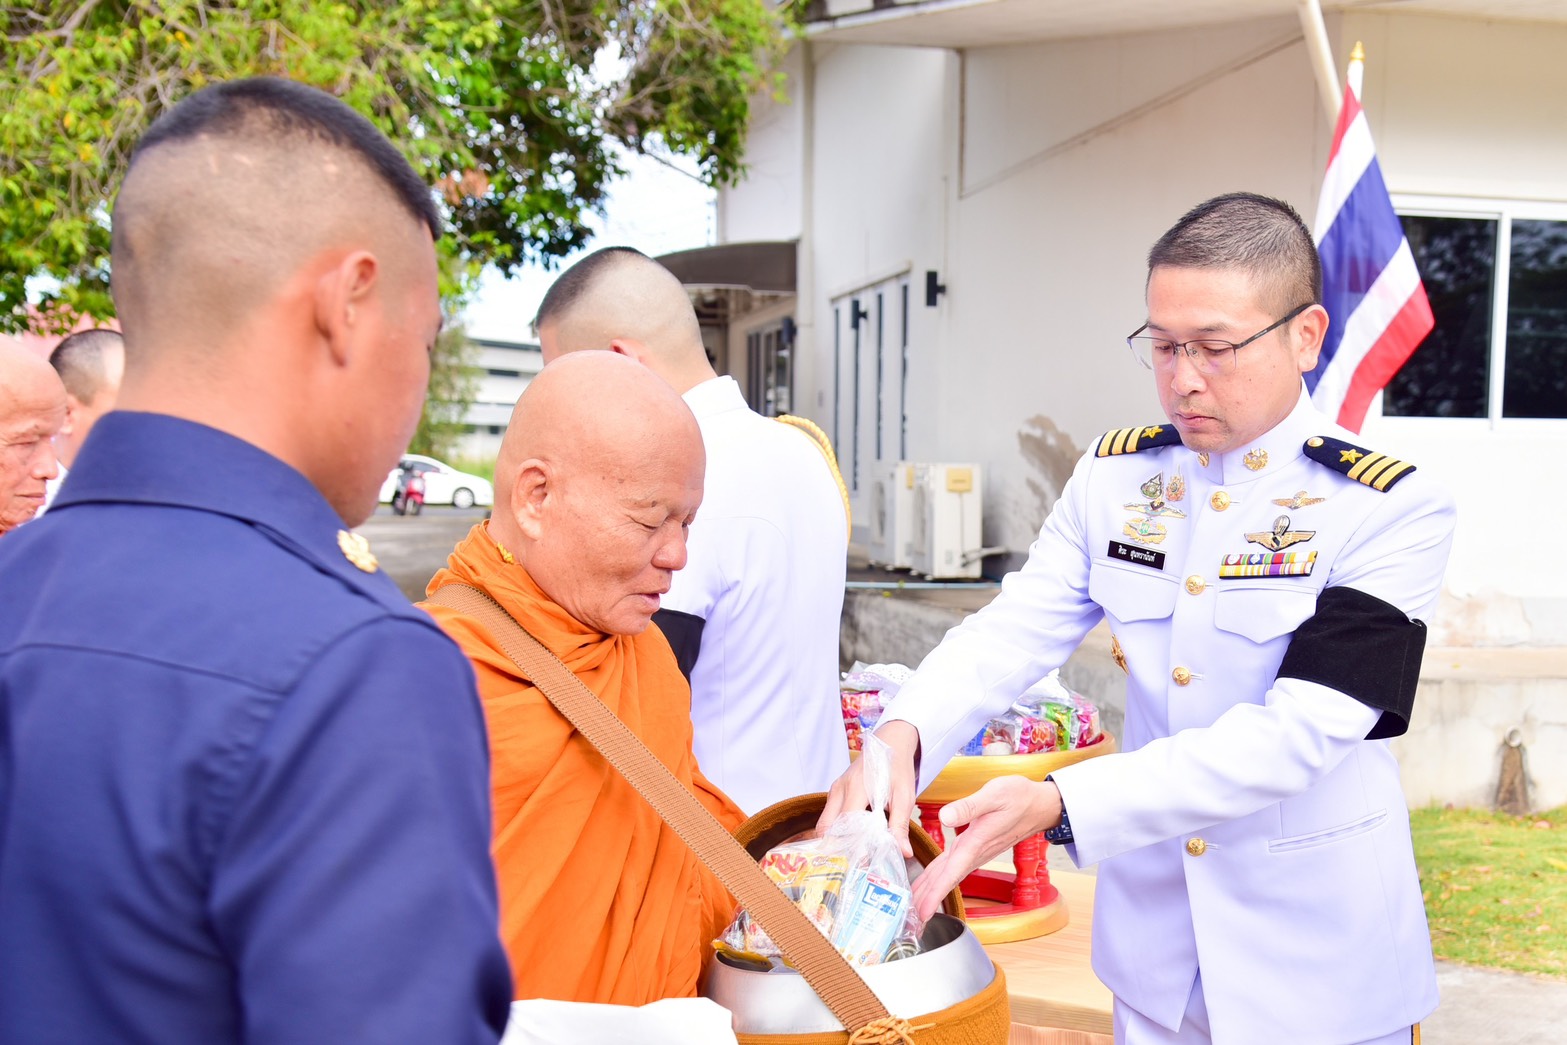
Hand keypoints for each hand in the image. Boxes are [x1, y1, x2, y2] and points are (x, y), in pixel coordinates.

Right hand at [817, 720, 921, 857]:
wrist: (891, 743)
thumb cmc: (898, 768)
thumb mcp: (904, 796)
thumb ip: (900, 825)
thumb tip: (903, 852)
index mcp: (856, 788)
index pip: (846, 825)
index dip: (852, 847)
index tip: (862, 865)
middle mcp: (840, 789)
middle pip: (828, 828)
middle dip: (836, 848)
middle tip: (852, 867)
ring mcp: (835, 789)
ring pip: (826, 823)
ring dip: (836, 840)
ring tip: (851, 858)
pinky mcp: (836, 791)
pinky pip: (830, 816)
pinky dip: (837, 831)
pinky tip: (851, 842)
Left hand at [910, 776, 1061, 921]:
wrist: (1039, 805)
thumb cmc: (1019, 798)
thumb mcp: (994, 795)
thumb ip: (969, 807)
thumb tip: (945, 816)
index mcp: (976, 842)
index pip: (952, 873)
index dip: (935, 893)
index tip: (923, 911)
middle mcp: (974, 852)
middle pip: (946, 880)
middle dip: (928, 900)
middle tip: (910, 920)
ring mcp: (975, 852)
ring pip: (948, 875)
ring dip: (931, 892)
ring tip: (913, 905)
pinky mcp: (974, 847)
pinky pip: (952, 866)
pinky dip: (938, 877)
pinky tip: (929, 882)